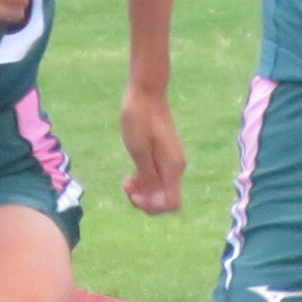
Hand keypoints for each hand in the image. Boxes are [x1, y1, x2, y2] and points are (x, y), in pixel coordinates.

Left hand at [120, 85, 185, 213]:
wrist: (146, 93)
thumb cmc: (139, 120)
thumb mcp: (139, 151)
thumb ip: (147, 177)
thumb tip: (152, 198)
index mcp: (172, 167)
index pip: (171, 203)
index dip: (153, 207)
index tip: (135, 194)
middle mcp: (175, 167)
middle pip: (164, 199)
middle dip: (144, 200)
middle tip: (126, 185)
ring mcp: (170, 161)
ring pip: (159, 189)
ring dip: (142, 191)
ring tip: (126, 180)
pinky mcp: (163, 155)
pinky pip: (156, 178)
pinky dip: (144, 181)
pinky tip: (131, 174)